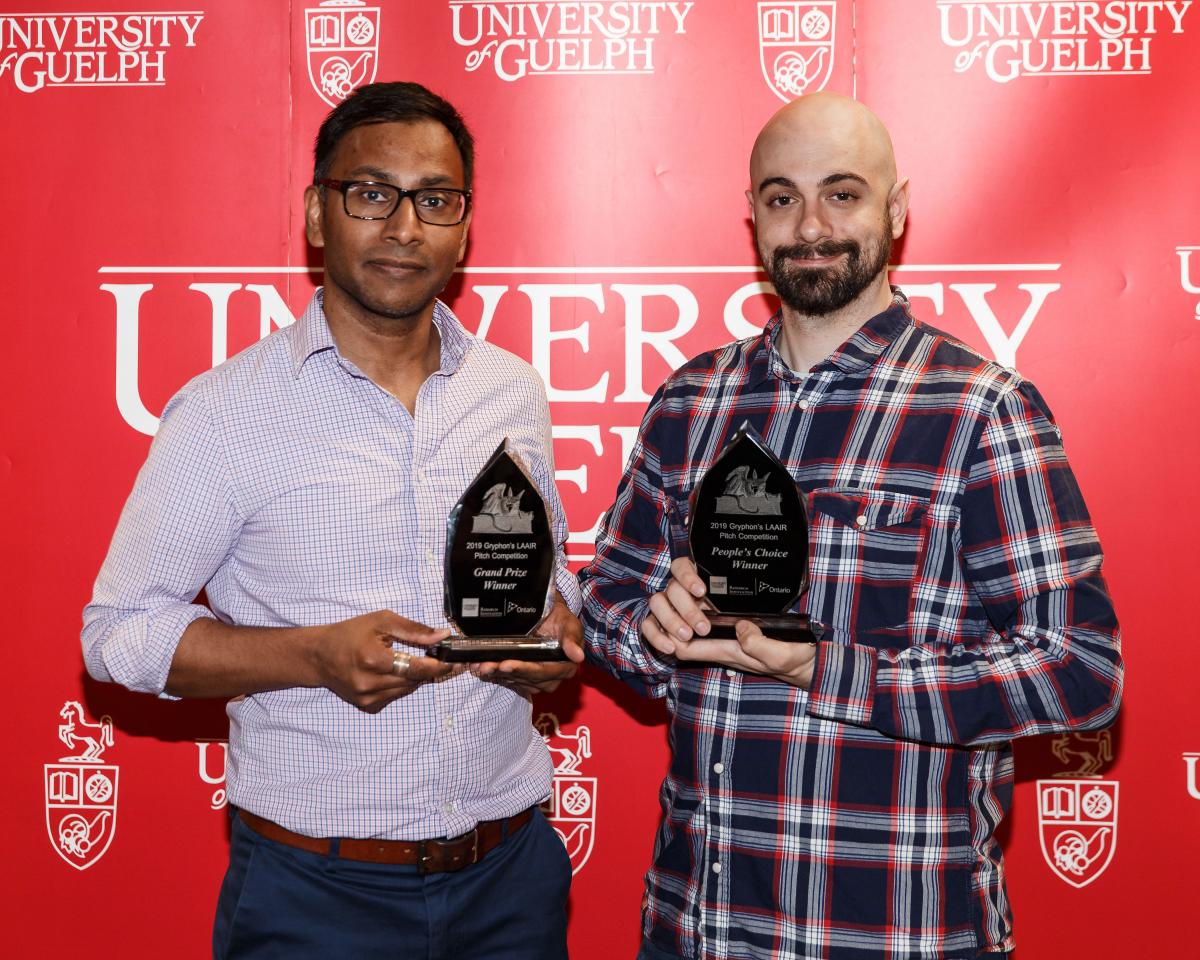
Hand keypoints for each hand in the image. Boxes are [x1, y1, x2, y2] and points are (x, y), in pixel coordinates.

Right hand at [309, 610, 453, 711]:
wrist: (319, 656)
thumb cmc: (349, 634)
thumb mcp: (381, 621)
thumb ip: (414, 630)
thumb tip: (442, 636)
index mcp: (373, 660)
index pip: (417, 668)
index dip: (438, 665)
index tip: (453, 659)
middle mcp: (370, 684)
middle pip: (415, 680)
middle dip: (429, 668)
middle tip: (436, 656)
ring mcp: (368, 699)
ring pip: (408, 690)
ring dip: (415, 676)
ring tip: (408, 660)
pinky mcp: (368, 707)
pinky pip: (396, 696)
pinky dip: (401, 685)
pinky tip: (392, 672)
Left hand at [471, 592, 582, 697]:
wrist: (550, 617)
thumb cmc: (561, 620)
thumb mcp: (570, 623)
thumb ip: (572, 638)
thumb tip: (578, 656)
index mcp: (566, 667)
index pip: (543, 672)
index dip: (525, 669)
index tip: (508, 664)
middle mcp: (551, 678)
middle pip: (525, 678)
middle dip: (505, 672)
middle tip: (487, 665)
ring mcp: (537, 680)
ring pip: (514, 679)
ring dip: (496, 673)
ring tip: (480, 665)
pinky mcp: (524, 679)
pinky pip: (508, 678)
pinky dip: (494, 673)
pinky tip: (481, 667)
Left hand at [642, 558, 816, 688]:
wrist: (807, 658)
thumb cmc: (792, 659)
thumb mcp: (780, 655)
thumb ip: (759, 644)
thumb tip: (740, 627)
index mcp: (725, 651)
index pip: (683, 649)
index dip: (672, 635)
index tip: (682, 619)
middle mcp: (720, 639)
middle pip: (681, 629)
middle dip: (677, 612)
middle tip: (694, 596)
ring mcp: (727, 627)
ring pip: (691, 614)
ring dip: (688, 600)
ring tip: (701, 586)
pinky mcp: (737, 617)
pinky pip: (710, 607)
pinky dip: (703, 596)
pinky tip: (711, 582)